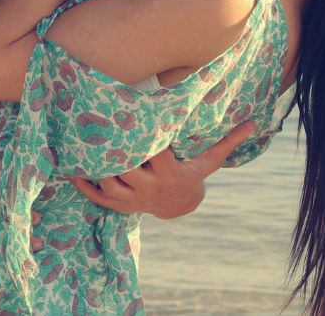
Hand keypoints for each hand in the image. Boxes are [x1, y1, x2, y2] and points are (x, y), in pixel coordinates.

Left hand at [72, 121, 255, 219]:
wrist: (179, 205)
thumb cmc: (193, 174)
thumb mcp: (210, 161)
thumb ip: (228, 142)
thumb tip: (253, 123)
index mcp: (169, 172)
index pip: (155, 154)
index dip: (146, 140)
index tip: (135, 121)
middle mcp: (149, 186)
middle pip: (128, 168)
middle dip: (116, 151)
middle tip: (99, 126)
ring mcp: (132, 197)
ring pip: (110, 182)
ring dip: (96, 167)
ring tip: (82, 144)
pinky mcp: (118, 204)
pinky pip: (97, 195)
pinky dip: (84, 184)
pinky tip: (71, 169)